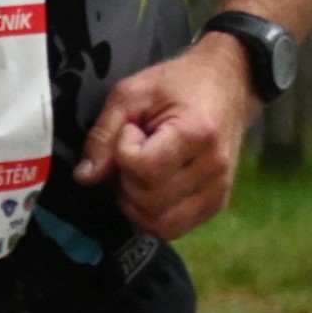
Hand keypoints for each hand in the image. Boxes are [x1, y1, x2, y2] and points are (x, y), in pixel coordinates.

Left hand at [70, 37, 254, 238]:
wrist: (227, 85)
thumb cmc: (178, 83)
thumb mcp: (132, 93)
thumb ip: (105, 133)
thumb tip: (84, 177)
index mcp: (197, 134)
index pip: (143, 168)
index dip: (123, 151)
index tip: (132, 130)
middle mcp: (213, 169)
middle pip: (149, 201)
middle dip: (126, 180)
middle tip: (134, 150)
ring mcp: (219, 192)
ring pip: (160, 224)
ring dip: (136, 203)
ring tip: (141, 171)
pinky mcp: (217, 205)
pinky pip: (173, 229)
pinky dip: (153, 214)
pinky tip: (152, 186)